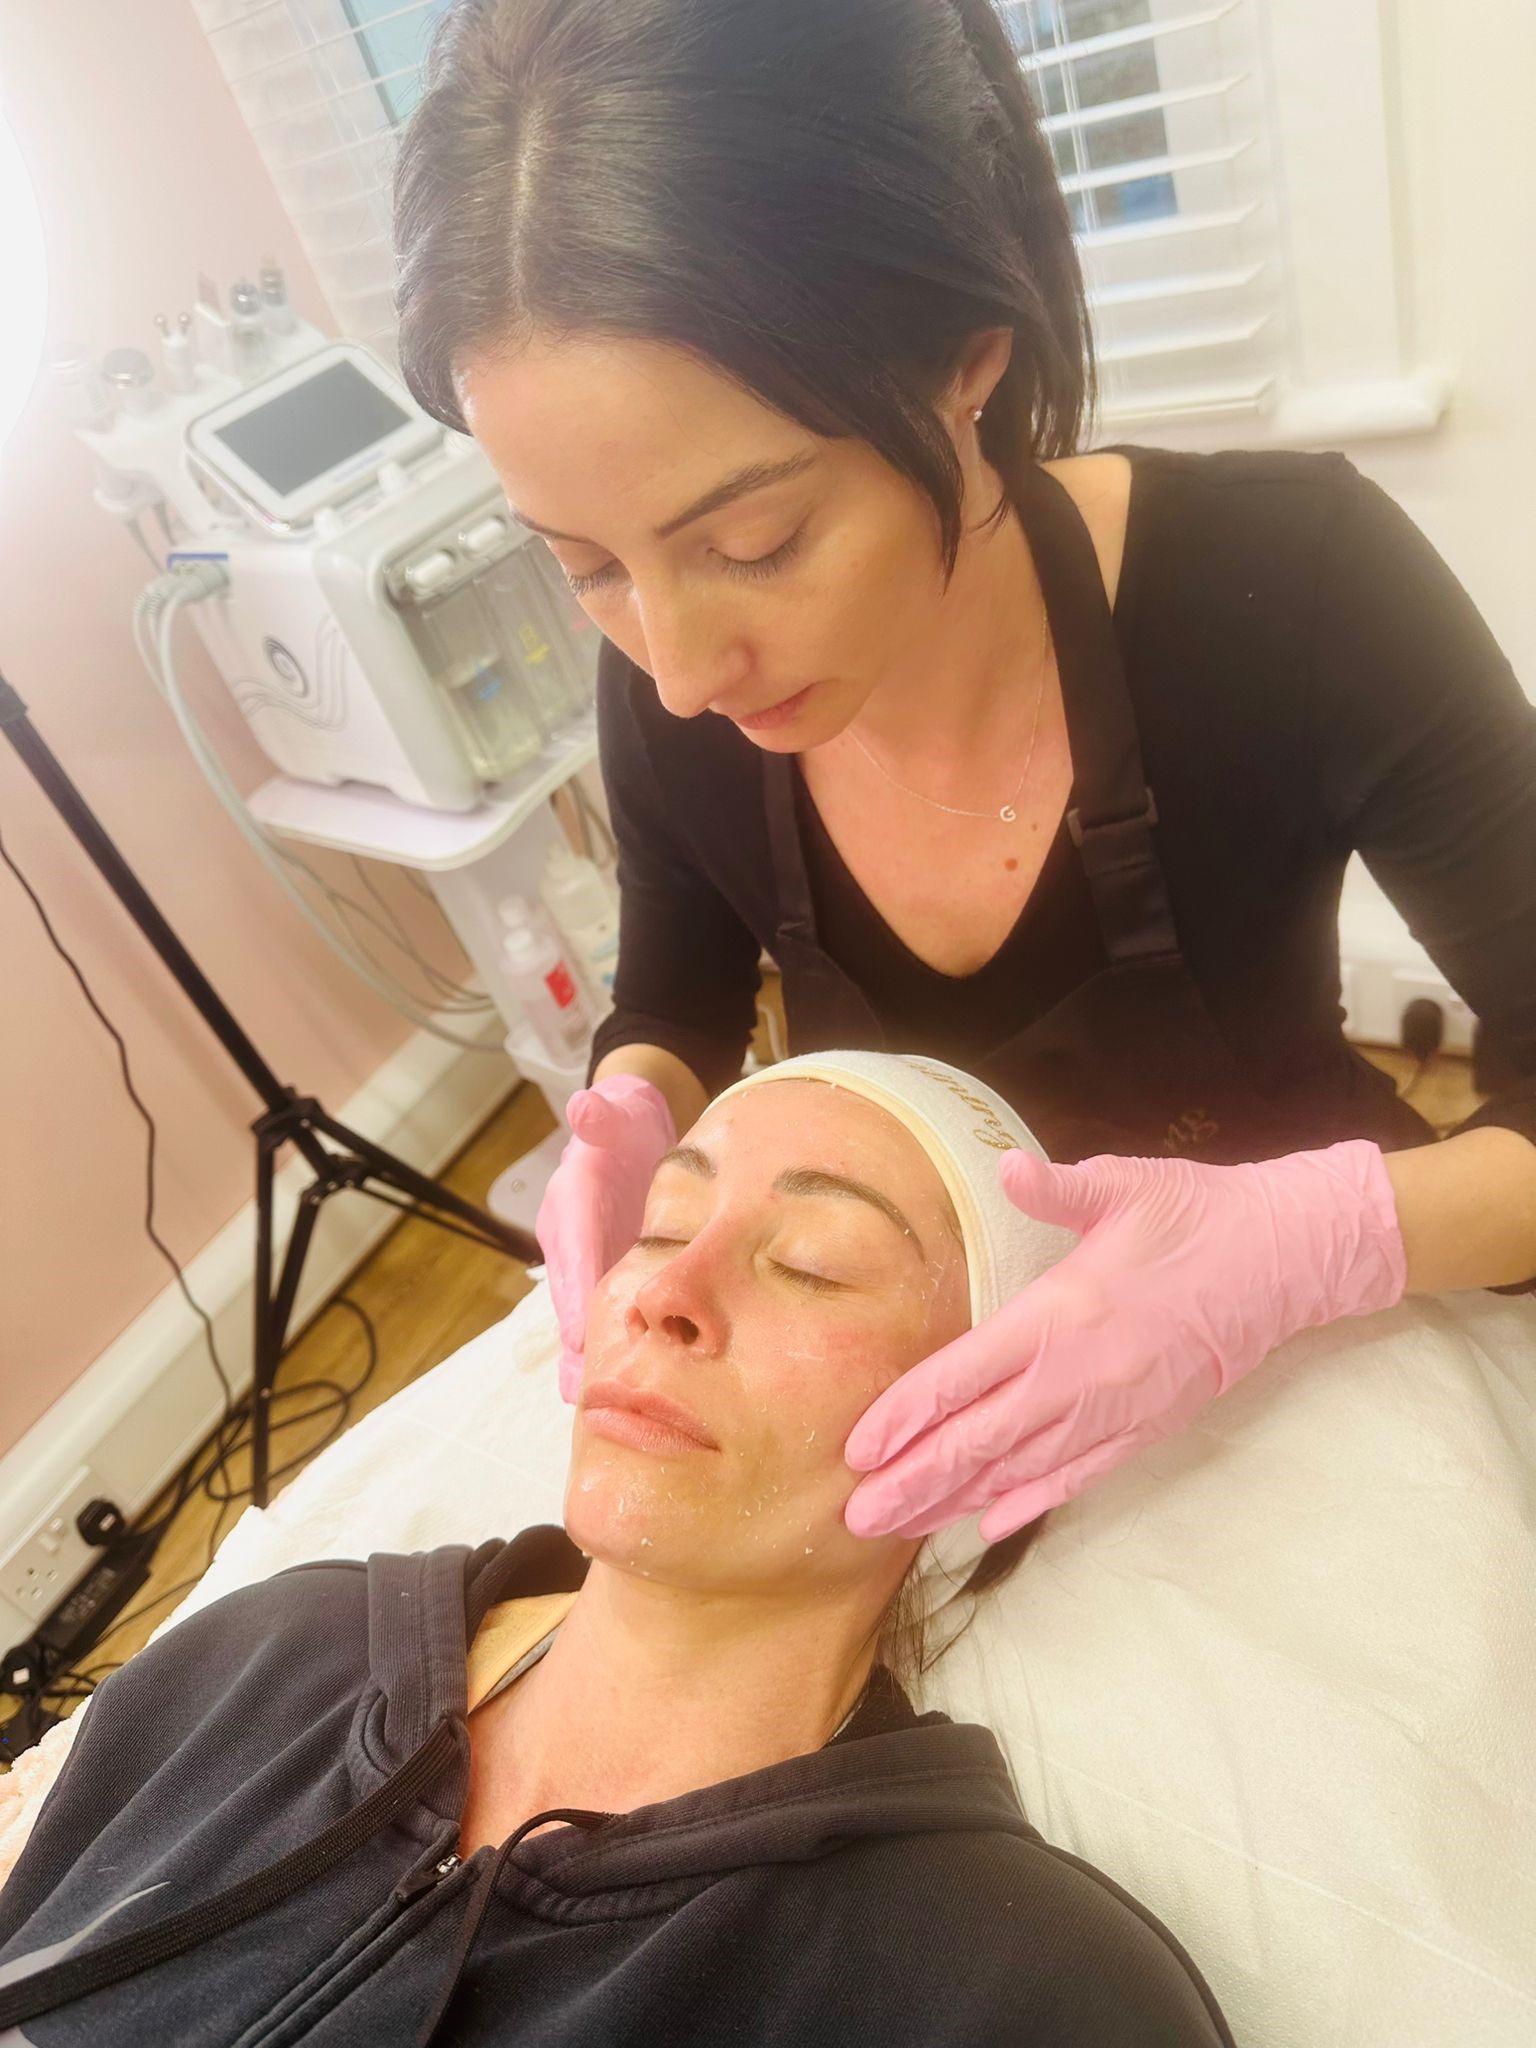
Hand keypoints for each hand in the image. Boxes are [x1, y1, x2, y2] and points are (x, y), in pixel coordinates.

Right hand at [537, 1075, 676, 1403]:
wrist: (627, 1134)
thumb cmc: (618, 1126)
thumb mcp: (611, 1115)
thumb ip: (598, 1116)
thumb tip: (585, 1104)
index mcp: (572, 1205)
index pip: (574, 1249)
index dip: (576, 1289)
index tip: (576, 1333)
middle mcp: (573, 1241)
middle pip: (571, 1297)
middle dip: (574, 1343)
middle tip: (580, 1391)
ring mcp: (590, 1263)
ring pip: (585, 1316)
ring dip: (588, 1357)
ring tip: (592, 1404)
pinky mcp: (611, 1276)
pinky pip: (605, 1316)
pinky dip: (609, 1348)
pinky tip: (620, 1387)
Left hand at [843, 1142, 1406, 1542]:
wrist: (1284, 1260)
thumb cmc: (1196, 1215)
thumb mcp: (1124, 1186)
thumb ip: (1057, 1189)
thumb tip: (1007, 1167)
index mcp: (1058, 1315)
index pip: (960, 1379)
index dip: (905, 1419)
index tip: (857, 1450)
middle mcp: (1076, 1377)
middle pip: (976, 1443)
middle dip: (912, 1482)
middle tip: (857, 1517)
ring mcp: (1111, 1412)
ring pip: (1017, 1472)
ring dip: (955, 1501)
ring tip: (902, 1527)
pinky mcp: (1144, 1430)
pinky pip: (1076, 1479)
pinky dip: (1028, 1505)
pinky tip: (988, 1525)